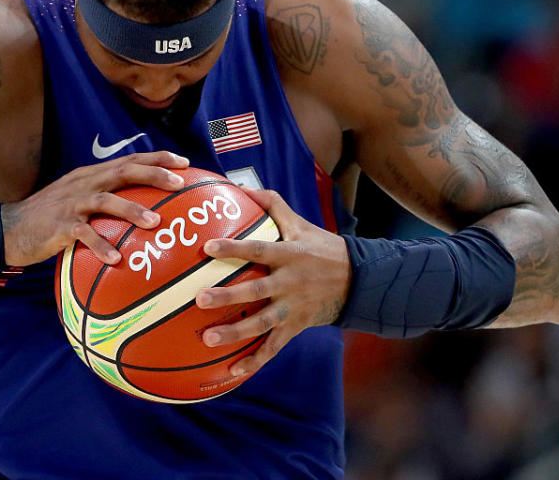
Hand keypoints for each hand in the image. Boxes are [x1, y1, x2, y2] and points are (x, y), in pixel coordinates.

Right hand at [0, 151, 189, 265]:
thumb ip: (106, 200)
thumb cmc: (51, 218)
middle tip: (178, 183)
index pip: (129, 160)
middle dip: (153, 174)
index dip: (157, 158)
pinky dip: (100, 245)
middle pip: (123, 171)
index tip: (184, 162)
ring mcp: (71, 203)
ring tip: (155, 223)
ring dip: (132, 210)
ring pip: (106, 200)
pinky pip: (83, 234)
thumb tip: (142, 210)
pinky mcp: (59, 225)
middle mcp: (84, 183)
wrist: (10, 228)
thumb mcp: (79, 201)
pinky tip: (116, 259)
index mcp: (91, 175)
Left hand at [195, 188, 350, 375]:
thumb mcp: (300, 223)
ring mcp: (293, 308)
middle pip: (257, 291)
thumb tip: (243, 186)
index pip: (258, 251)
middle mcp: (290, 283)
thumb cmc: (322, 247)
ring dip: (235, 333)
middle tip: (200, 299)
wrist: (358, 280)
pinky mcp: (296, 327)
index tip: (208, 248)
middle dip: (228, 297)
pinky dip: (254, 361)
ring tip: (208, 339)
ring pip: (262, 324)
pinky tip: (232, 372)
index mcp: (289, 255)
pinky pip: (273, 347)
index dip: (234, 249)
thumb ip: (272, 204)